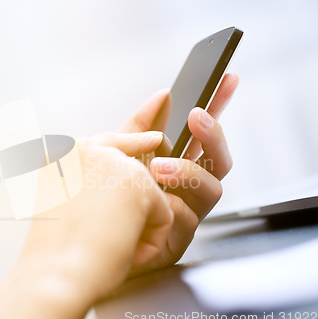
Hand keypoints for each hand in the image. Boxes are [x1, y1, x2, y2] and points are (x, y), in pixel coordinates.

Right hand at [0, 132, 172, 318]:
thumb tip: (129, 171)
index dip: (135, 142)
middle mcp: (87, 148)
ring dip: (137, 225)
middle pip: (137, 163)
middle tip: (123, 211)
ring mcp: (113, 161)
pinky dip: (149, 241)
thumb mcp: (64, 206)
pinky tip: (121, 248)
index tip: (155, 137)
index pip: (109, 142)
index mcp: (64, 155)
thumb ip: (90, 182)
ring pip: (149, 196)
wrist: (53, 275)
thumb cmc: (55, 251)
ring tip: (105, 243)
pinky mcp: (138, 182)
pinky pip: (164, 215)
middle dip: (141, 200)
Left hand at [120, 74, 238, 274]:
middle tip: (197, 118)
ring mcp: (187, 211)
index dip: (219, 106)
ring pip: (212, 188)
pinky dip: (172, 206)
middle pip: (220, 159)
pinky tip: (154, 202)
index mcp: (177, 162)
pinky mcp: (179, 237)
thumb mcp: (120, 154)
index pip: (204, 132)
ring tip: (159, 167)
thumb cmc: (108, 196)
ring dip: (188, 173)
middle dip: (213, 135)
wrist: (89, 239)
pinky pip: (189, 219)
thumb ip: (141, 127)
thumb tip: (162, 95)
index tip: (228, 79)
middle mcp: (187, 186)